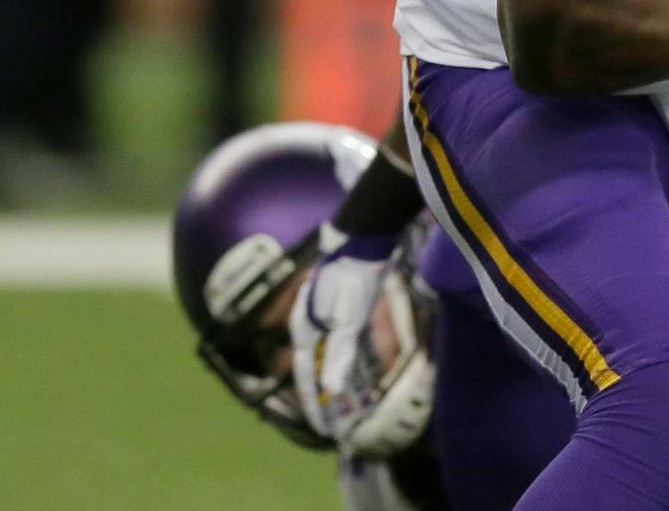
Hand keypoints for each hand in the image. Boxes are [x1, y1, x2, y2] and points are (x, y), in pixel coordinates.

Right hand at [288, 226, 434, 456]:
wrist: (363, 239)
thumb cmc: (352, 279)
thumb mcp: (348, 320)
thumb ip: (339, 354)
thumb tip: (331, 389)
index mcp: (305, 328)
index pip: (306, 375)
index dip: (314, 403)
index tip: (322, 429)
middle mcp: (310, 322)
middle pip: (314, 366)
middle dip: (321, 394)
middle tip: (331, 419)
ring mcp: (323, 312)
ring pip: (327, 353)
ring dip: (333, 376)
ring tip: (342, 398)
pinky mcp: (341, 304)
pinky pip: (341, 340)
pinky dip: (346, 357)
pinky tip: (359, 364)